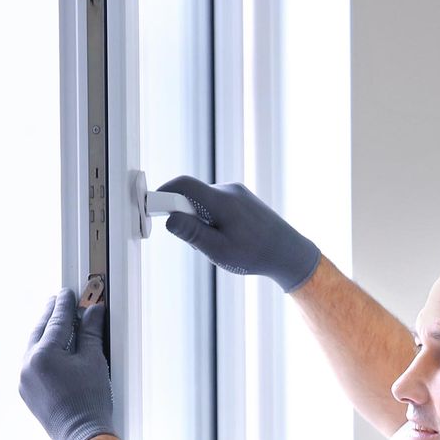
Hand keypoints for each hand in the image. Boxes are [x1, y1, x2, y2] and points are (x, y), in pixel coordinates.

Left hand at [20, 289, 113, 439]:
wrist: (82, 436)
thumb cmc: (89, 401)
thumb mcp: (93, 361)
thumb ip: (90, 332)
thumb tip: (92, 311)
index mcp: (44, 354)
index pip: (56, 321)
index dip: (65, 304)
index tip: (69, 293)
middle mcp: (28, 365)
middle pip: (39, 331)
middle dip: (50, 315)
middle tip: (58, 301)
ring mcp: (24, 380)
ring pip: (33, 347)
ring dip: (44, 333)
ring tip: (55, 323)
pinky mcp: (26, 392)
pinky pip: (32, 364)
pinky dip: (41, 353)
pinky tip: (52, 350)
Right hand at [157, 174, 320, 291]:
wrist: (288, 252)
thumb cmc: (254, 254)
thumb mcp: (219, 250)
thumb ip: (193, 233)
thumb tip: (168, 218)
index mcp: (222, 201)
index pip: (183, 185)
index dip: (163, 192)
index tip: (151, 205)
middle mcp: (229, 191)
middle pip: (192, 194)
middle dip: (185, 215)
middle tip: (195, 242)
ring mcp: (237, 192)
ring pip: (204, 201)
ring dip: (200, 220)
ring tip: (218, 244)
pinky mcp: (242, 198)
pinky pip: (217, 204)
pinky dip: (212, 219)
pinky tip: (227, 238)